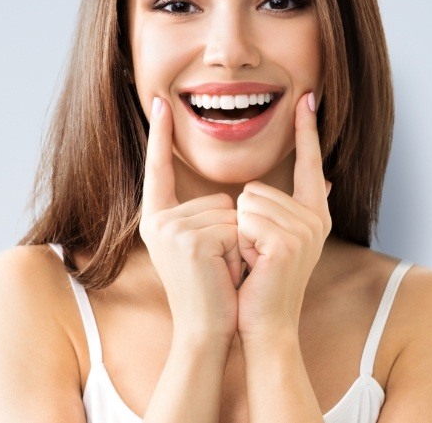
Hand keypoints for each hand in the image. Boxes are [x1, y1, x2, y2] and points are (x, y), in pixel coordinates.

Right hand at [139, 97, 240, 341]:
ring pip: (230, 212)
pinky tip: (222, 273)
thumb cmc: (212, 285)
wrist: (206, 329)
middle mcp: (157, 220)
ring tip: (219, 270)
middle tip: (216, 264)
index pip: (158, 169)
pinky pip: (235, 227)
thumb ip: (218, 211)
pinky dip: (240, 251)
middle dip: (231, 231)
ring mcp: (170, 229)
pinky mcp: (188, 240)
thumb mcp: (208, 242)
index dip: (160, 135)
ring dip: (238, 242)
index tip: (160, 102)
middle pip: (218, 197)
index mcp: (158, 218)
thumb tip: (274, 185)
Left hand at [236, 92, 331, 338]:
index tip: (308, 96)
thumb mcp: (282, 238)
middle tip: (257, 253)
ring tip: (255, 260)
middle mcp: (316, 218)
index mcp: (315, 213)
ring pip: (246, 201)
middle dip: (245, 220)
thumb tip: (330, 180)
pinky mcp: (285, 243)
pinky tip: (253, 265)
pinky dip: (239, 242)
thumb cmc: (263, 279)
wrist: (264, 323)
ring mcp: (304, 230)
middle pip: (256, 187)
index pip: (309, 161)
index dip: (307, 129)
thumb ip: (299, 207)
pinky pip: (244, 218)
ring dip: (240, 231)